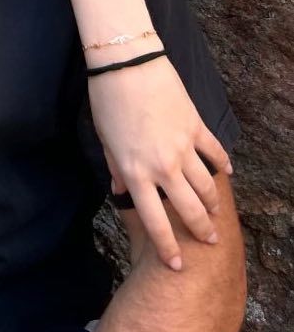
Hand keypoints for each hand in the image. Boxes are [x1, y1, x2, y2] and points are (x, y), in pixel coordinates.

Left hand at [87, 54, 231, 269]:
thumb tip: (120, 191)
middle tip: (209, 242)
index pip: (155, 221)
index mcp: (135, 173)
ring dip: (214, 203)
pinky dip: (222, 165)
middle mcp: (162, 166)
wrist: (127, 65)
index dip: (167, 247)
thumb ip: (116, 169)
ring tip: (216, 215)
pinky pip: (214, 153)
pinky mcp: (196, 127)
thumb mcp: (105, 140)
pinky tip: (227, 174)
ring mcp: (183, 147)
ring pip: (207, 185)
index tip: (175, 265)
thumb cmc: (107, 102)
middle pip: (189, 209)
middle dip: (201, 231)